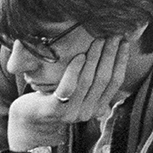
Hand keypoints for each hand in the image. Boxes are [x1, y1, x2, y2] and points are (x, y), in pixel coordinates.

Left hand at [10, 34, 133, 145]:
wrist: (27, 116)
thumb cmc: (54, 95)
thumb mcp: (78, 89)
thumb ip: (93, 78)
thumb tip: (113, 50)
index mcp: (97, 107)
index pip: (115, 82)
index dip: (121, 60)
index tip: (125, 41)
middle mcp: (87, 112)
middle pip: (104, 79)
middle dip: (110, 54)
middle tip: (113, 36)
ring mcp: (71, 112)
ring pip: (88, 81)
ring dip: (95, 57)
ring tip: (98, 40)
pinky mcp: (54, 109)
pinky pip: (68, 87)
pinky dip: (75, 70)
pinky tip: (79, 56)